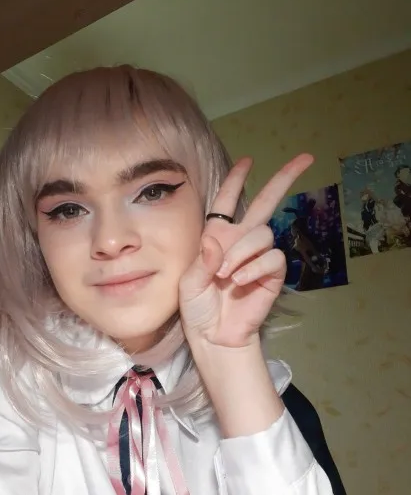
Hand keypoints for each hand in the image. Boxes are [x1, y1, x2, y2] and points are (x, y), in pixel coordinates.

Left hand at [179, 154, 313, 349]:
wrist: (214, 335)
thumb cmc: (197, 307)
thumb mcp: (189, 283)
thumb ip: (202, 261)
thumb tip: (215, 240)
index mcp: (217, 237)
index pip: (226, 202)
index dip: (236, 181)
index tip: (247, 161)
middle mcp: (240, 241)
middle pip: (265, 203)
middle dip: (283, 179)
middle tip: (304, 159)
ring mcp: (258, 257)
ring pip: (263, 234)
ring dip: (243, 253)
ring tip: (227, 276)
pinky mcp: (272, 275)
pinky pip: (272, 258)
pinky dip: (255, 268)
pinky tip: (240, 282)